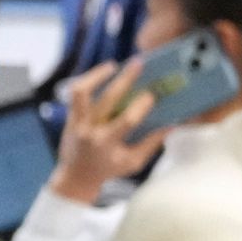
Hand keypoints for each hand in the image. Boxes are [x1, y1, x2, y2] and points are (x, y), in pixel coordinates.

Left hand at [44, 58, 164, 204]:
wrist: (75, 177)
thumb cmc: (108, 170)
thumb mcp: (133, 162)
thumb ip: (151, 144)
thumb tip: (172, 126)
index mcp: (106, 143)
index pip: (125, 121)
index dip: (140, 106)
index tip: (152, 95)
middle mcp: (90, 130)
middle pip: (107, 99)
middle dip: (124, 80)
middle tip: (138, 63)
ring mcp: (77, 122)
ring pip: (81, 92)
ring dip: (96, 75)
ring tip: (112, 65)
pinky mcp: (70, 117)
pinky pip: (76, 94)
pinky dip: (88, 80)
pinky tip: (102, 73)